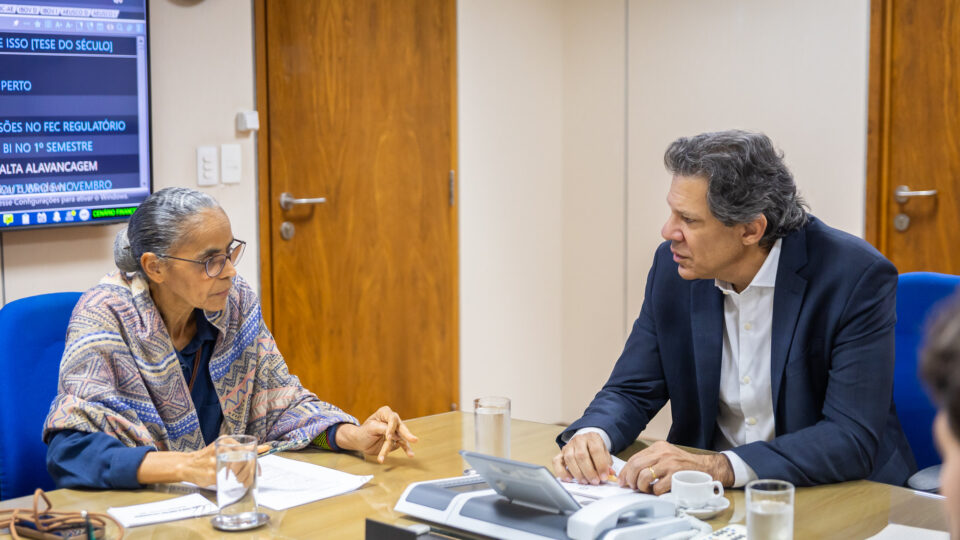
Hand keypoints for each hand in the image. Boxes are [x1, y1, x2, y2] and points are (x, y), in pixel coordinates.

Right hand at [137, 440, 268, 486]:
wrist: (186, 465)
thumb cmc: (208, 457)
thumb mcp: (223, 448)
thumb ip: (239, 449)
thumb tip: (260, 448)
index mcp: (226, 441)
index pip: (247, 451)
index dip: (256, 463)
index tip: (258, 472)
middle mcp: (222, 448)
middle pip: (245, 461)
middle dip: (250, 472)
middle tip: (251, 479)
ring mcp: (216, 461)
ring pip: (238, 470)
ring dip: (244, 477)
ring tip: (243, 481)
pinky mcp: (212, 472)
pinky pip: (228, 478)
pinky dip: (233, 481)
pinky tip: (234, 482)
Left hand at [336, 406, 418, 462]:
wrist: (360, 442)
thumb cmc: (363, 432)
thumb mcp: (370, 429)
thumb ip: (383, 429)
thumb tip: (396, 435)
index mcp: (384, 413)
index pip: (392, 418)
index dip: (391, 427)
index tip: (388, 437)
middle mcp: (392, 421)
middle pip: (401, 427)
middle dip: (406, 434)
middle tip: (413, 440)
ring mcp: (396, 431)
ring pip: (402, 438)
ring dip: (406, 447)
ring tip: (411, 454)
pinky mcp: (397, 440)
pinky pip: (402, 445)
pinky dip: (405, 450)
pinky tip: (410, 454)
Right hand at [551, 432, 613, 484]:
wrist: (586, 442)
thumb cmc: (595, 450)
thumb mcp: (605, 454)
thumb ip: (607, 464)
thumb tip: (609, 474)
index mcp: (592, 437)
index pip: (595, 450)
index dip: (600, 465)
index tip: (604, 476)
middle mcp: (579, 440)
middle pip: (581, 455)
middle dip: (589, 471)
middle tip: (594, 481)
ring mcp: (568, 446)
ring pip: (569, 458)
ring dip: (578, 473)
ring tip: (585, 481)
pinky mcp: (560, 453)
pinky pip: (557, 462)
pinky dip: (562, 472)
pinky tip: (569, 479)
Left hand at [618, 441, 733, 494]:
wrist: (706, 468)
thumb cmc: (684, 466)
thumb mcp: (666, 456)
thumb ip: (651, 461)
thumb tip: (631, 473)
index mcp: (658, 447)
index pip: (634, 458)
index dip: (625, 471)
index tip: (622, 480)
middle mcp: (663, 453)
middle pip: (636, 466)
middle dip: (630, 479)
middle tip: (632, 487)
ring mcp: (670, 464)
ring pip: (644, 476)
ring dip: (642, 487)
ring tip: (646, 489)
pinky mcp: (676, 476)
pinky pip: (658, 487)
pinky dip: (655, 492)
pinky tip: (658, 491)